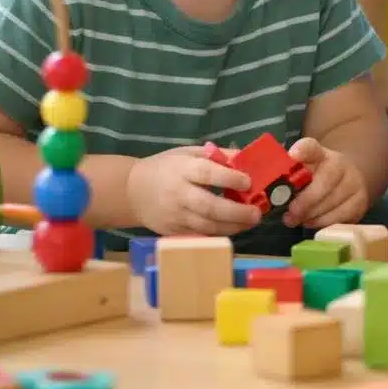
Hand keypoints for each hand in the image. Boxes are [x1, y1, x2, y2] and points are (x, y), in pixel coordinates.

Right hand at [127, 146, 261, 236]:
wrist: (131, 192)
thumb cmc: (165, 168)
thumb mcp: (188, 153)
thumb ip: (217, 156)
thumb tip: (246, 158)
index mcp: (182, 170)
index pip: (207, 174)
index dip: (230, 178)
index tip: (249, 182)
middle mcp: (178, 194)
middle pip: (208, 206)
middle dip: (236, 212)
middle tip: (256, 213)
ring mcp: (175, 216)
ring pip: (206, 226)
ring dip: (232, 227)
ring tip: (250, 222)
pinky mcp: (173, 232)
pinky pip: (199, 236)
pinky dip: (218, 235)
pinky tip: (233, 229)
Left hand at [284, 137, 367, 228]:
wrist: (347, 181)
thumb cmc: (315, 179)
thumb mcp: (302, 172)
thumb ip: (287, 176)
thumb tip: (265, 188)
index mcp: (320, 154)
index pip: (312, 147)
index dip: (303, 150)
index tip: (293, 156)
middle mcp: (341, 165)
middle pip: (325, 181)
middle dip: (305, 201)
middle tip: (289, 214)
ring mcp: (354, 183)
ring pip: (331, 203)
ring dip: (310, 215)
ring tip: (296, 219)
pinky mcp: (360, 203)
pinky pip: (338, 217)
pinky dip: (321, 222)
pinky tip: (311, 221)